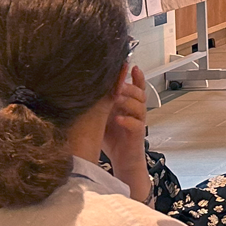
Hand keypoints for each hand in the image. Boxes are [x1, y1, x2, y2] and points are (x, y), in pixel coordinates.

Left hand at [104, 66, 151, 199]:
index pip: (135, 87)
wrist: (121, 160)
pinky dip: (127, 120)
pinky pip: (136, 124)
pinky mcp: (137, 135)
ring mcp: (138, 122)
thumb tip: (85, 88)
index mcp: (128, 105)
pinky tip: (118, 119)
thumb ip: (101, 102)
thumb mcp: (103, 116)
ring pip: (140, 106)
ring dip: (127, 101)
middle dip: (127, 87)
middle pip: (139, 93)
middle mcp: (136, 111)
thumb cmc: (111, 137)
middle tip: (116, 85)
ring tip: (115, 99)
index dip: (135, 76)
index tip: (130, 65)